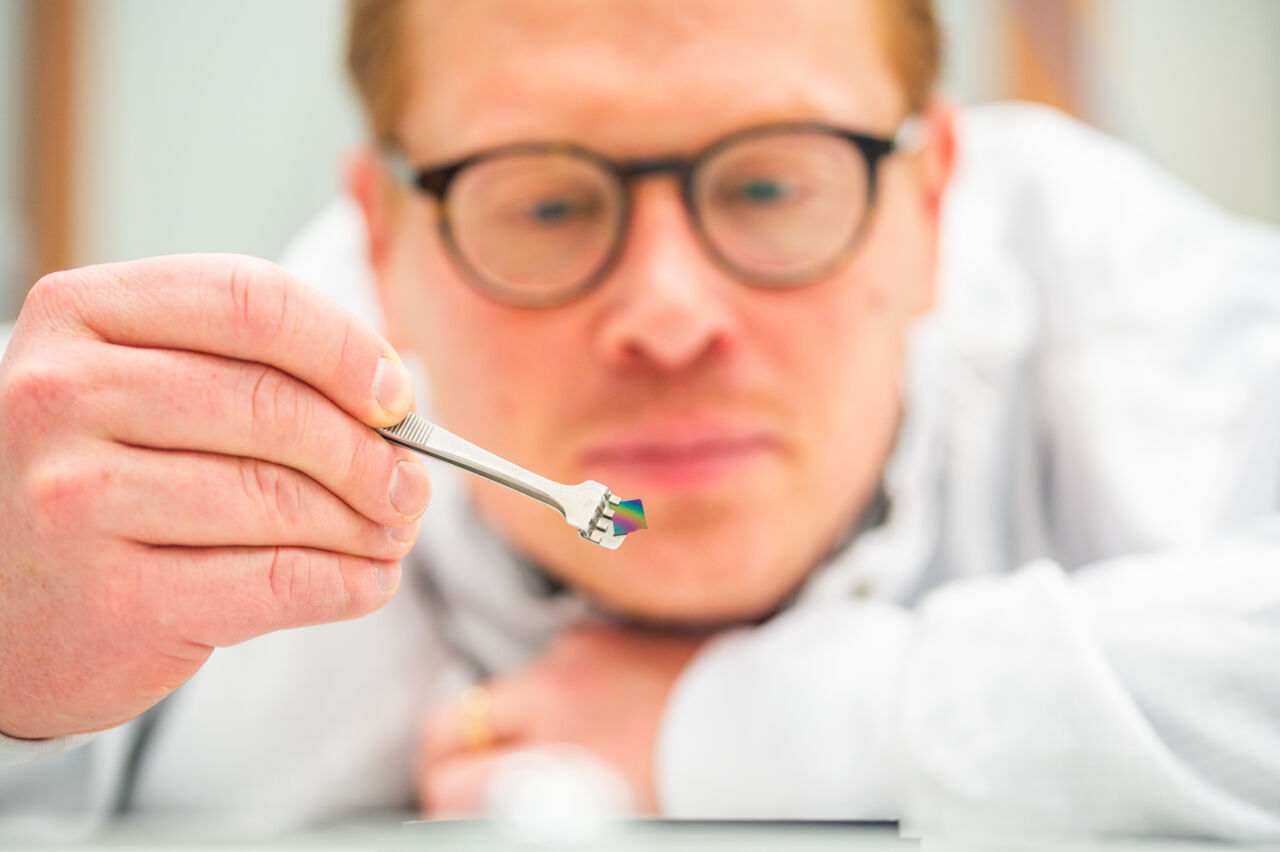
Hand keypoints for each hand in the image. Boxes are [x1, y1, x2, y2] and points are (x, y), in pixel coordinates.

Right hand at [0, 255, 429, 739]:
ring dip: (364, 523)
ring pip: (278, 497)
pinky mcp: (111, 599)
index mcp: (83, 315)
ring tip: (395, 531)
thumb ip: (250, 373)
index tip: (399, 395)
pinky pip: (273, 583)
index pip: (252, 300)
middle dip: (369, 451)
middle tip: (414, 483)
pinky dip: (345, 584)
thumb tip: (395, 402)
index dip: (346, 347)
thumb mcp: (145, 391)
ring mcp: (75, 499)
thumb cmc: (100, 480)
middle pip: (272, 404)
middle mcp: (62, 395)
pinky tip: (370, 580)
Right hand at [418, 623, 710, 815]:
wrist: (759, 727)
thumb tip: (483, 812)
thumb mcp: (607, 819)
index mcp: (552, 761)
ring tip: (541, 748)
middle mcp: (551, 701)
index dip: (442, 804)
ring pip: (497, 689)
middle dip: (443, 757)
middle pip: (446, 722)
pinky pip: (550, 661)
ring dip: (504, 719)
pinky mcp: (597, 633)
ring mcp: (572, 659)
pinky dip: (554, 685)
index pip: (448, 782)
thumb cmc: (688, 787)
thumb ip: (533, 813)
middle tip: (457, 782)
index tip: (453, 812)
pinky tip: (589, 710)